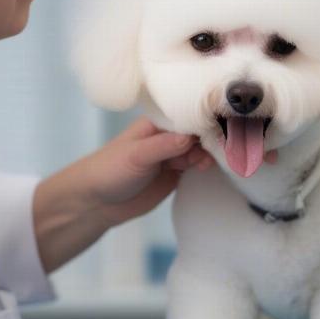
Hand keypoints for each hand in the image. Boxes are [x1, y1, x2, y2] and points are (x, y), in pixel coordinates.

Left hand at [82, 116, 213, 226]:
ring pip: (200, 149)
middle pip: (198, 132)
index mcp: (157, 122)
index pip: (186, 115)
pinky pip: (197, 166)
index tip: (221, 124)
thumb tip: (193, 136)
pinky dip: (206, 166)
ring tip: (206, 164)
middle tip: (217, 149)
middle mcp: (168, 135)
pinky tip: (211, 169)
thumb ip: (164, 146)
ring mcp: (174, 154)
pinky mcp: (177, 173)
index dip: (204, 118)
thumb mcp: (136, 155)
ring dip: (208, 154)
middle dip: (209, 138)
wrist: (98, 203)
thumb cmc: (110, 170)